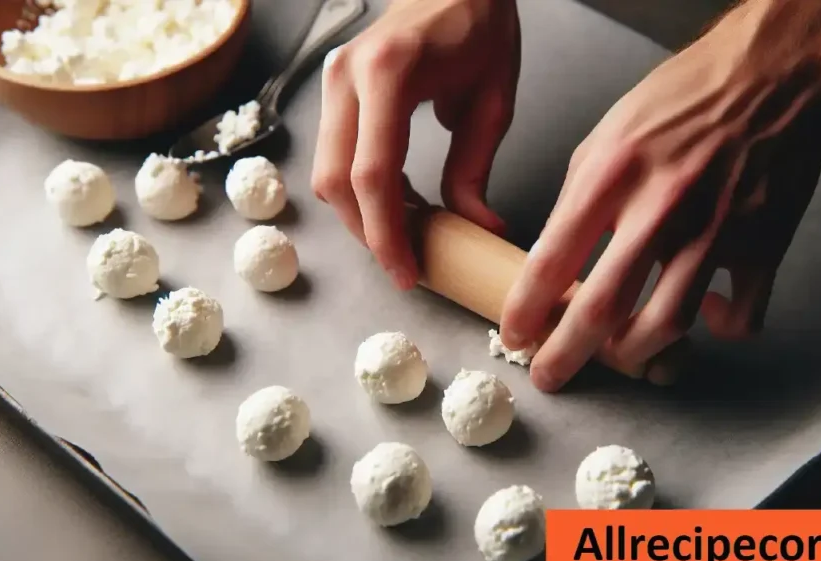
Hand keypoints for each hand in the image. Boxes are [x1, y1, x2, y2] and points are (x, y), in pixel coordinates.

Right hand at [311, 0, 520, 289]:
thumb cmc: (480, 28)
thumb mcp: (494, 101)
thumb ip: (475, 169)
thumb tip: (477, 228)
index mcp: (390, 73)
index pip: (373, 175)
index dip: (387, 234)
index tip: (407, 272)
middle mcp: (347, 75)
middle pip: (337, 182)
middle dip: (369, 233)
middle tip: (407, 264)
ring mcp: (333, 79)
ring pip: (327, 173)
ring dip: (361, 214)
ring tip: (407, 234)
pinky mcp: (333, 88)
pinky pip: (334, 155)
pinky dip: (359, 190)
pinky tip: (396, 202)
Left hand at [499, 12, 820, 391]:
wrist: (773, 77)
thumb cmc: (684, 99)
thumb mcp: (608, 133)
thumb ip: (579, 196)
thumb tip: (557, 254)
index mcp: (612, 176)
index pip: (551, 261)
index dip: (525, 310)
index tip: (514, 334)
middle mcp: (660, 210)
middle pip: (602, 310)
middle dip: (564, 356)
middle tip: (549, 375)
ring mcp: (715, 233)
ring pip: (666, 327)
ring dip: (635, 356)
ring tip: (618, 356)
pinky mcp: (762, 247)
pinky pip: (739, 317)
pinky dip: (720, 330)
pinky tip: (706, 317)